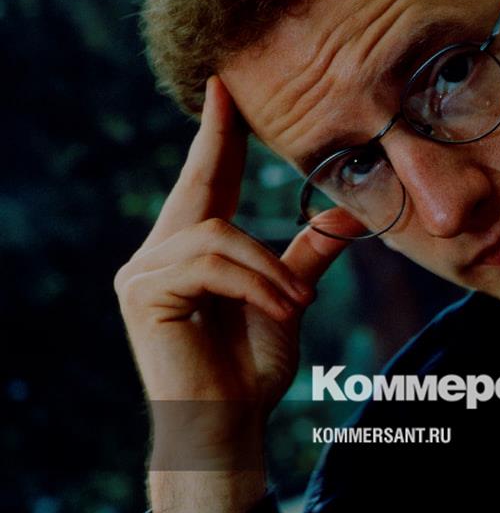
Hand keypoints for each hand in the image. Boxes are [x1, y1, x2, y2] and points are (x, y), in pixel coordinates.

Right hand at [113, 75, 363, 512]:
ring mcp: (143, 272)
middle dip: (217, 140)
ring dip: (268, 270)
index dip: (217, 136)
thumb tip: (343, 210)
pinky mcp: (143, 293)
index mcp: (192, 249)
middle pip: (199, 186)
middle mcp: (158, 253)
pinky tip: (282, 311)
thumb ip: (307, 253)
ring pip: (217, 235)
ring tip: (298, 306)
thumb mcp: (287, 296)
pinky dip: (256, 285)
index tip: (223, 88)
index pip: (208, 181)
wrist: (230, 424)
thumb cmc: (252, 367)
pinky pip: (211, 264)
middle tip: (229, 92)